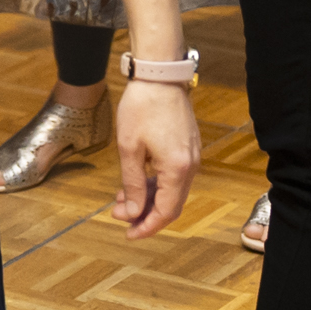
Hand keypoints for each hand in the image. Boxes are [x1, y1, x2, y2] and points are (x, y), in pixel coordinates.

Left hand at [111, 80, 199, 238]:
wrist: (159, 75)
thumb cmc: (142, 107)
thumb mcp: (129, 148)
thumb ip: (132, 183)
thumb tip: (132, 211)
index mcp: (177, 168)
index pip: (166, 211)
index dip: (147, 226)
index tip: (129, 233)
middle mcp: (190, 165)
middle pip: (171, 204)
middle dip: (145, 214)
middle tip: (119, 215)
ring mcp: (191, 155)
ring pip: (172, 190)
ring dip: (148, 198)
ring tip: (121, 198)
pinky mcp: (187, 147)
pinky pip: (174, 176)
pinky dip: (156, 184)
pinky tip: (136, 181)